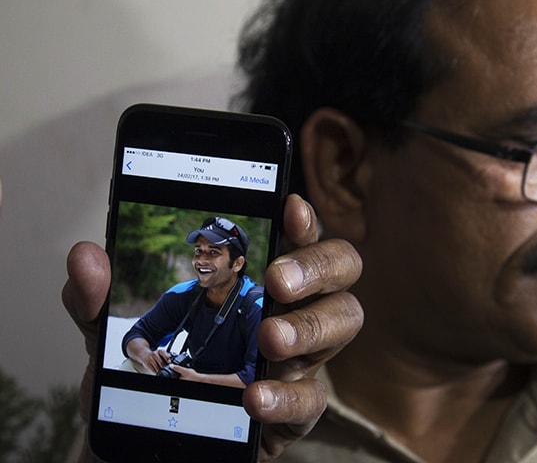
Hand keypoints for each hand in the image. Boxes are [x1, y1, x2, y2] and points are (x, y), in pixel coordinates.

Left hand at [62, 194, 362, 461]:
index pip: (295, 236)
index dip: (302, 220)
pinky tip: (255, 398)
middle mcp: (290, 308)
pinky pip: (313, 397)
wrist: (139, 447)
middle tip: (276, 281)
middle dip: (317, 266)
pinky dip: (287, 395)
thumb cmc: (143, 381)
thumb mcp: (108, 335)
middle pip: (341, 268)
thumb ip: (95, 296)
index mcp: (254, 280)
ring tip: (270, 340)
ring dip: (310, 326)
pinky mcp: (295, 408)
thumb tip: (86, 255)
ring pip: (343, 322)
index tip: (289, 206)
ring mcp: (299, 358)